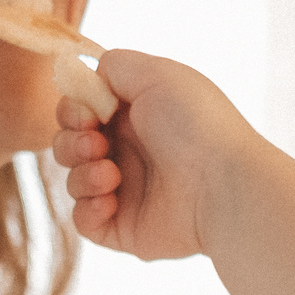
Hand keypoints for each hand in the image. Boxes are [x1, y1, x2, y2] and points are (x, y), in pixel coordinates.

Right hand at [55, 49, 262, 262]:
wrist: (224, 183)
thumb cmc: (196, 124)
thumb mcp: (156, 74)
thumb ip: (114, 66)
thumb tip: (89, 76)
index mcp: (136, 116)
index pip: (83, 111)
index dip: (73, 110)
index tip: (87, 112)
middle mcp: (131, 152)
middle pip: (71, 144)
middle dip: (71, 141)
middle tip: (95, 143)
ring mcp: (127, 192)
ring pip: (74, 181)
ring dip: (81, 173)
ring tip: (110, 174)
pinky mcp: (125, 227)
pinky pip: (84, 221)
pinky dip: (87, 209)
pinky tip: (109, 199)